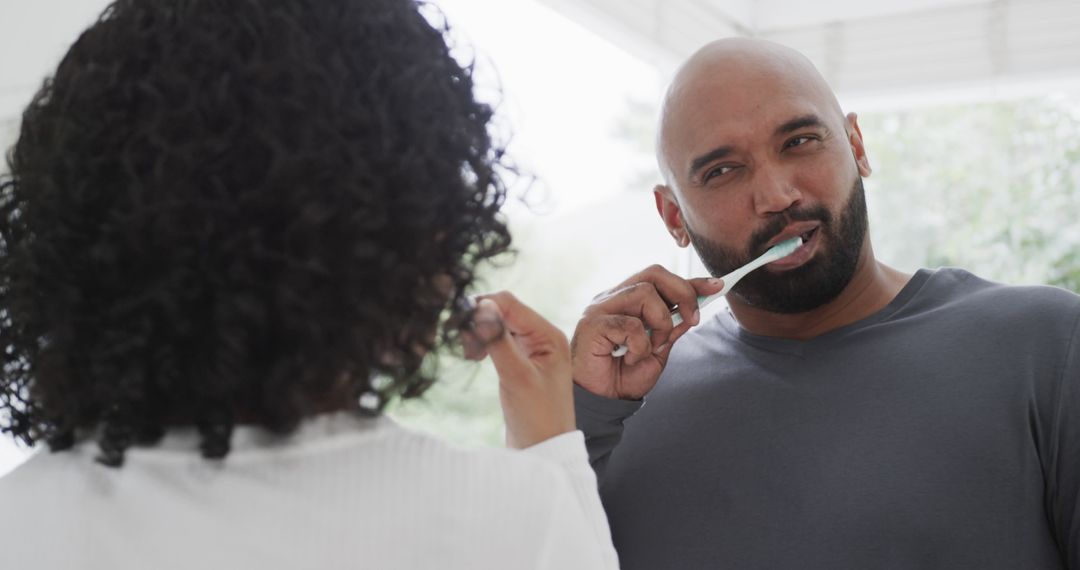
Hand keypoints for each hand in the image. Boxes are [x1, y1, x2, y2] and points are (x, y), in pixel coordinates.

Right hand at [461, 291, 574, 449]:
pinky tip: (474, 357)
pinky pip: (497, 339)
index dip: (481, 306)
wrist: (543, 451)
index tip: (458, 324)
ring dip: (479, 332)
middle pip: (502, 310)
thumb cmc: (537, 418)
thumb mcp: (516, 377)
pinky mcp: (520, 360)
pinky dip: (482, 343)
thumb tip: (481, 306)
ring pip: (497, 323)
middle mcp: (542, 336)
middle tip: (463, 345)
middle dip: (478, 320)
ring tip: (469, 355)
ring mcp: (531, 348)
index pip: (509, 303)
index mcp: (549, 335)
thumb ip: (498, 340)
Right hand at [571, 265, 722, 399]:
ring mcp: (600, 308)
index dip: (691, 281)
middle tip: (692, 321)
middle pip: (654, 274)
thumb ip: (672, 329)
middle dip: (683, 294)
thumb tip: (692, 311)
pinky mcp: (592, 324)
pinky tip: (630, 359)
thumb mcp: (658, 351)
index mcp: (627, 301)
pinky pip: (631, 324)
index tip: (717, 286)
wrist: (601, 401)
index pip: (661, 279)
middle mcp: (613, 298)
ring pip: (645, 293)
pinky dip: (640, 346)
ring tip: (653, 348)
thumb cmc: (624, 377)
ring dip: (661, 323)